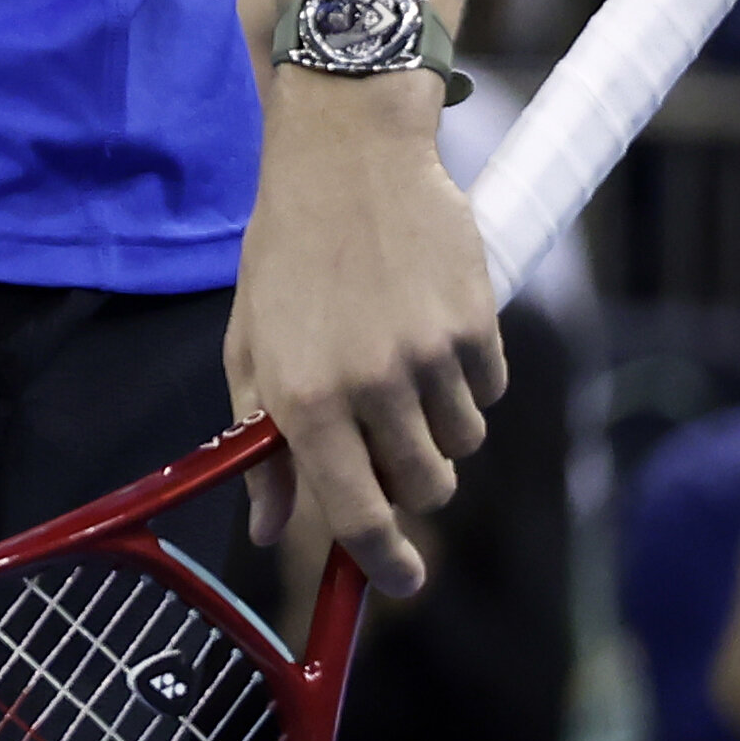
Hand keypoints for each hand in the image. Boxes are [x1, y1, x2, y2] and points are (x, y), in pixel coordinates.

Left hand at [228, 84, 507, 597]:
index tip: (399, 582)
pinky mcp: (479, 325)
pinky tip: (432, 334)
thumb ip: (258, 440)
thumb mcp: (249, 344)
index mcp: (303, 396)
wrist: (348, 158)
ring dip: (438, 430)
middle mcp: (370, 385)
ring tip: (401, 370)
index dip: (382, 562)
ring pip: (462, 447)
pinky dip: (468, 384)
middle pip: (424, 489)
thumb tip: (264, 530)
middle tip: (388, 446)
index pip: (356, 513)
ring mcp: (430, 356)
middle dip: (413, 487)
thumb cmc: (287, 254)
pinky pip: (490, 395)